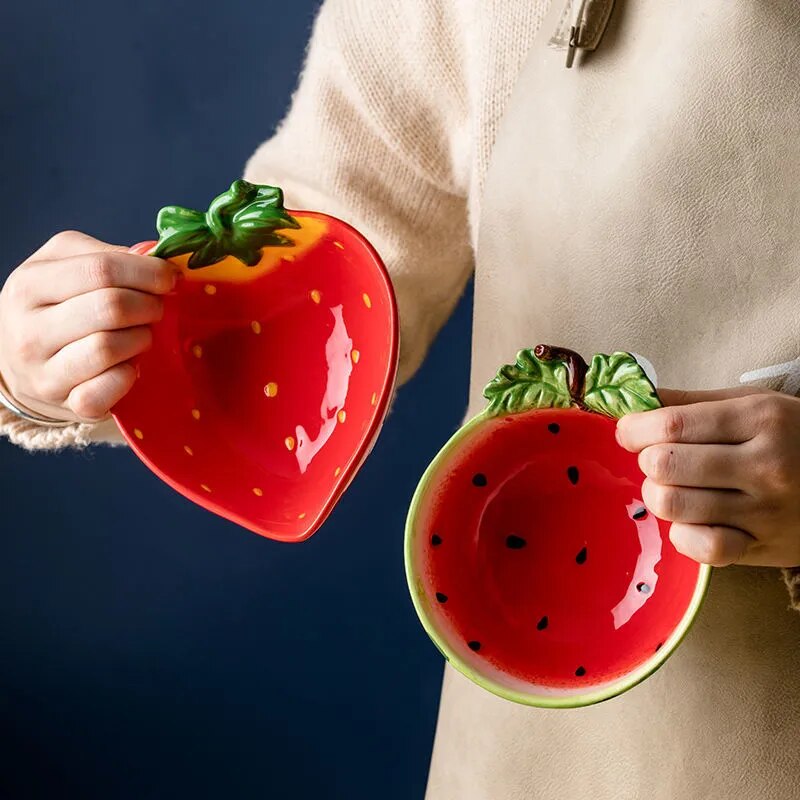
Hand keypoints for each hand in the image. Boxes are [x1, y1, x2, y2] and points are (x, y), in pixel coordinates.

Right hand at [0, 230, 177, 422]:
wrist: (19, 364)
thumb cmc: (53, 307)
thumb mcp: (64, 267)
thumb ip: (105, 255)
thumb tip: (151, 254)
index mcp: (30, 285)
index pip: (101, 269)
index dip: (147, 272)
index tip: (170, 277)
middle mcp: (30, 330)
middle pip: (111, 307)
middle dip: (149, 305)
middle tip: (157, 308)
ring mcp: (46, 373)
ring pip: (110, 347)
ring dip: (141, 339)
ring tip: (141, 335)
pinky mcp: (69, 405)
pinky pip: (110, 388)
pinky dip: (130, 375)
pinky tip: (131, 366)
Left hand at [615, 386, 799, 568]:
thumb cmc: (791, 435)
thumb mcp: (750, 403)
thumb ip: (689, 402)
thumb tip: (632, 399)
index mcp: (759, 419)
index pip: (672, 424)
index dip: (634, 429)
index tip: (627, 431)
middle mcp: (765, 465)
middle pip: (665, 465)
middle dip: (647, 461)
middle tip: (659, 459)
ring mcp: (766, 510)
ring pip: (673, 505)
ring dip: (660, 495)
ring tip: (675, 486)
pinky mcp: (764, 547)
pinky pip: (701, 546)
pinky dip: (683, 534)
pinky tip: (692, 520)